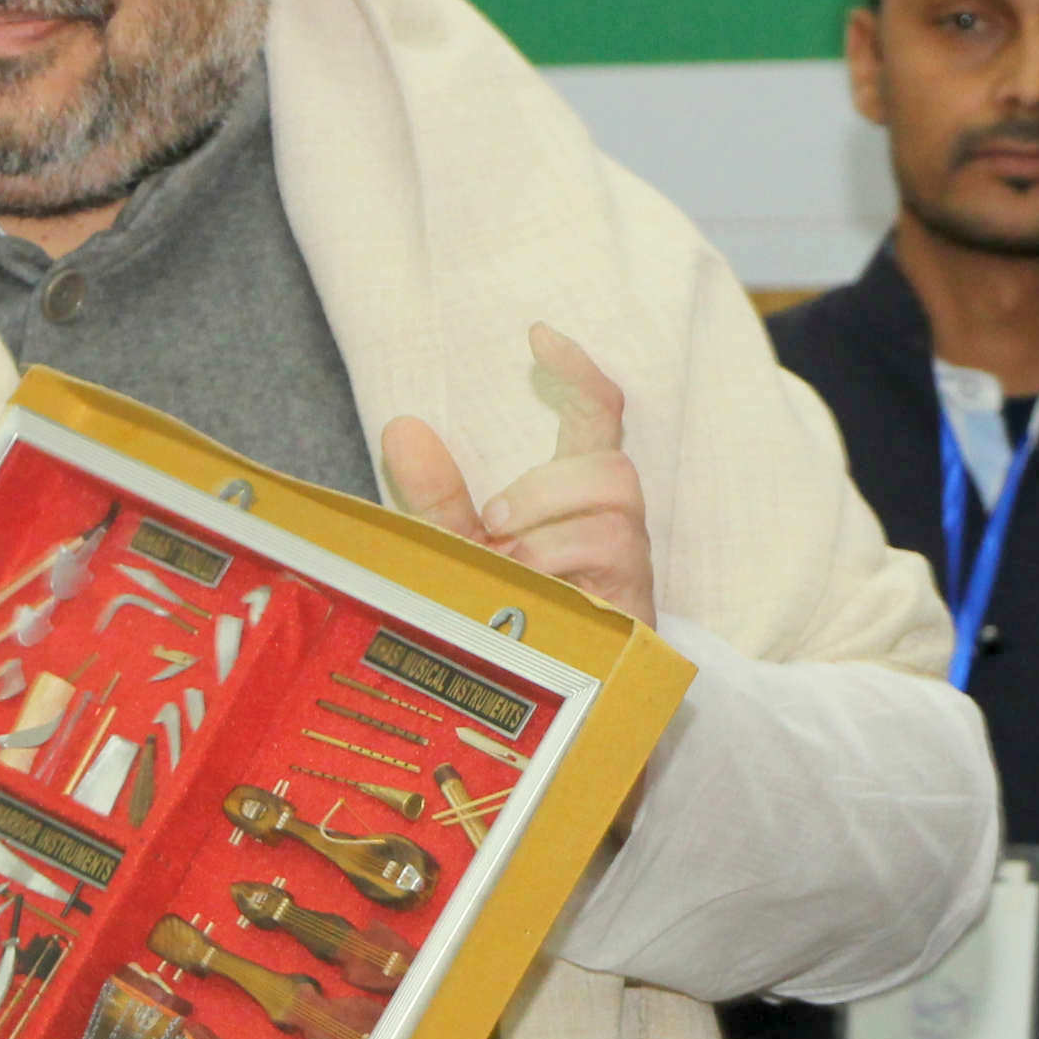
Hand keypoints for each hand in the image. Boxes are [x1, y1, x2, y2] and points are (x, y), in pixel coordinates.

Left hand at [381, 325, 656, 627]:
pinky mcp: (636, 606)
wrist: (552, 704)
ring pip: (614, 506)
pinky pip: (608, 559)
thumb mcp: (464, 553)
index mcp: (576, 499)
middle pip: (612, 464)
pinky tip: (528, 592)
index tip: (538, 334)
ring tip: (508, 559)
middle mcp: (613, 525)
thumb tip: (402, 426)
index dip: (578, 371)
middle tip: (493, 521)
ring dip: (548, 524)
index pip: (598, 415)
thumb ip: (437, 496)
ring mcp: (629, 566)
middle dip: (547, 483)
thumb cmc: (513, 618)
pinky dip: (557, 564)